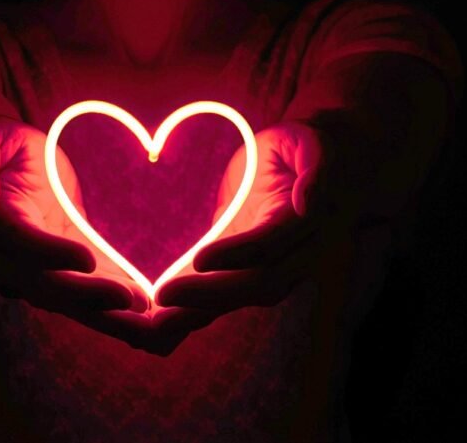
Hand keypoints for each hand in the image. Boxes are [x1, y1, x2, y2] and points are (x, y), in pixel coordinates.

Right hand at [0, 116, 160, 349]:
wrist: (0, 166)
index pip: (17, 242)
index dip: (48, 252)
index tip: (86, 259)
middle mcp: (5, 259)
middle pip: (47, 287)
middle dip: (93, 299)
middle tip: (137, 303)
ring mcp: (34, 273)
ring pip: (71, 303)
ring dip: (113, 318)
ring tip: (156, 327)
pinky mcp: (60, 273)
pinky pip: (87, 297)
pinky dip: (118, 311)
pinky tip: (153, 317)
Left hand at [157, 121, 339, 313]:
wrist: (303, 172)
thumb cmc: (293, 151)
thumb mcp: (304, 141)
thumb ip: (314, 162)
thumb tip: (307, 201)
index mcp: (307, 222)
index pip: (271, 244)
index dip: (237, 253)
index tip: (200, 259)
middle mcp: (298, 256)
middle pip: (257, 284)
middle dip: (209, 294)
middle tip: (162, 296)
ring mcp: (278, 272)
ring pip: (241, 300)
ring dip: (197, 315)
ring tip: (152, 324)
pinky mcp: (252, 276)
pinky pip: (226, 301)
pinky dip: (194, 316)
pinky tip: (159, 322)